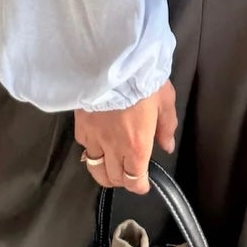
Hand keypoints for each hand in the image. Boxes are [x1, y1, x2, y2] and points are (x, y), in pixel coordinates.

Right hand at [76, 79, 178, 194]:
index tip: (143, 184)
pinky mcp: (80, 125)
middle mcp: (113, 147)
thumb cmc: (142, 78)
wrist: (111, 59)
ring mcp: (93, 137)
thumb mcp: (165, 100)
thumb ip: (166, 127)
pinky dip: (91, 151)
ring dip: (104, 172)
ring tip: (110, 166)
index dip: (139, 186)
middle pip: (113, 178)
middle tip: (129, 173)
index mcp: (136, 146)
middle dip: (123, 180)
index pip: (134, 180)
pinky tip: (97, 143)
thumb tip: (166, 147)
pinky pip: (84, 147)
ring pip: (94, 168)